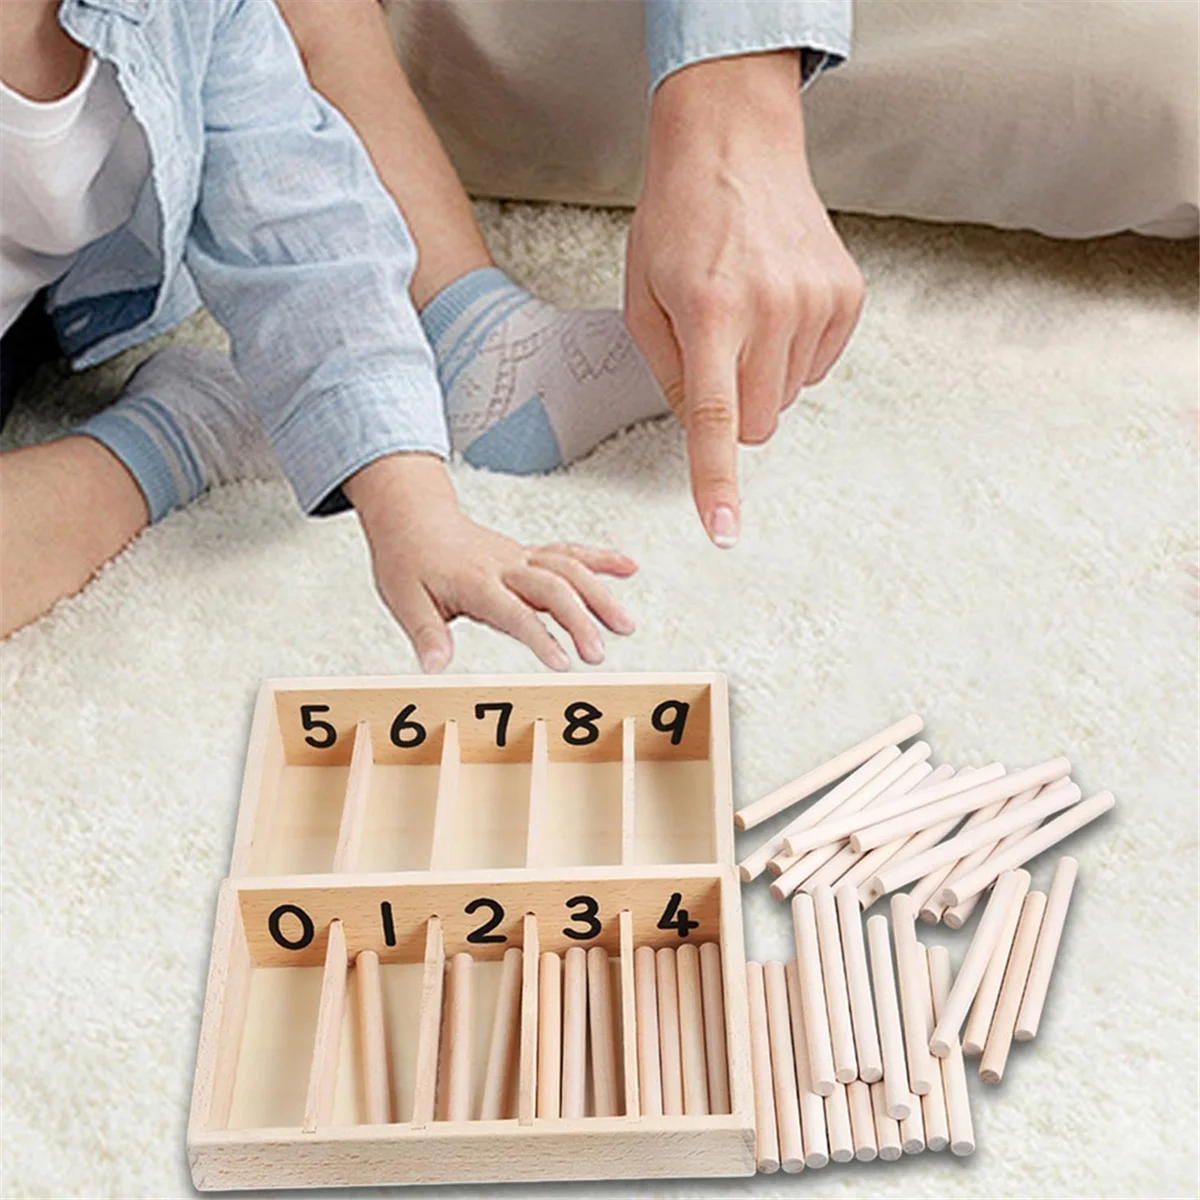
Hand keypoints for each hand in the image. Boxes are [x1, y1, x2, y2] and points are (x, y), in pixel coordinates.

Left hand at [344, 453, 636, 670]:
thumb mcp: (403, 600)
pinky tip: (628, 567)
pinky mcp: (528, 555)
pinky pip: (568, 553)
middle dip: (579, 620)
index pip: (515, 612)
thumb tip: (434, 667)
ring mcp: (520, 557)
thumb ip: (426, 634)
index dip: (540, 637)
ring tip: (625, 624)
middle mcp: (504, 566)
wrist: (411, 518)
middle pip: (552, 588)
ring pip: (569, 569)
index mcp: (475, 581)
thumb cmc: (407, 560)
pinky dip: (600, 559)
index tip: (563, 664)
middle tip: (597, 654)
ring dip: (600, 594)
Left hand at [625, 51, 864, 546]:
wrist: (735, 144)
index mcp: (710, 312)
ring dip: (762, 377)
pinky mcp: (848, 296)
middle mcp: (772, 308)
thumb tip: (704, 431)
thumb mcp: (642, 299)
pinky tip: (775, 305)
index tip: (723, 531)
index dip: (716, 480)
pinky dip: (793, 353)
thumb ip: (665, 374)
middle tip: (714, 355)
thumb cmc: (676, 223)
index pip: (713, 418)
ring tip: (744, 313)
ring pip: (789, 397)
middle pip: (760, 424)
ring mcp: (818, 301)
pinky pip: (818, 368)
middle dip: (734, 412)